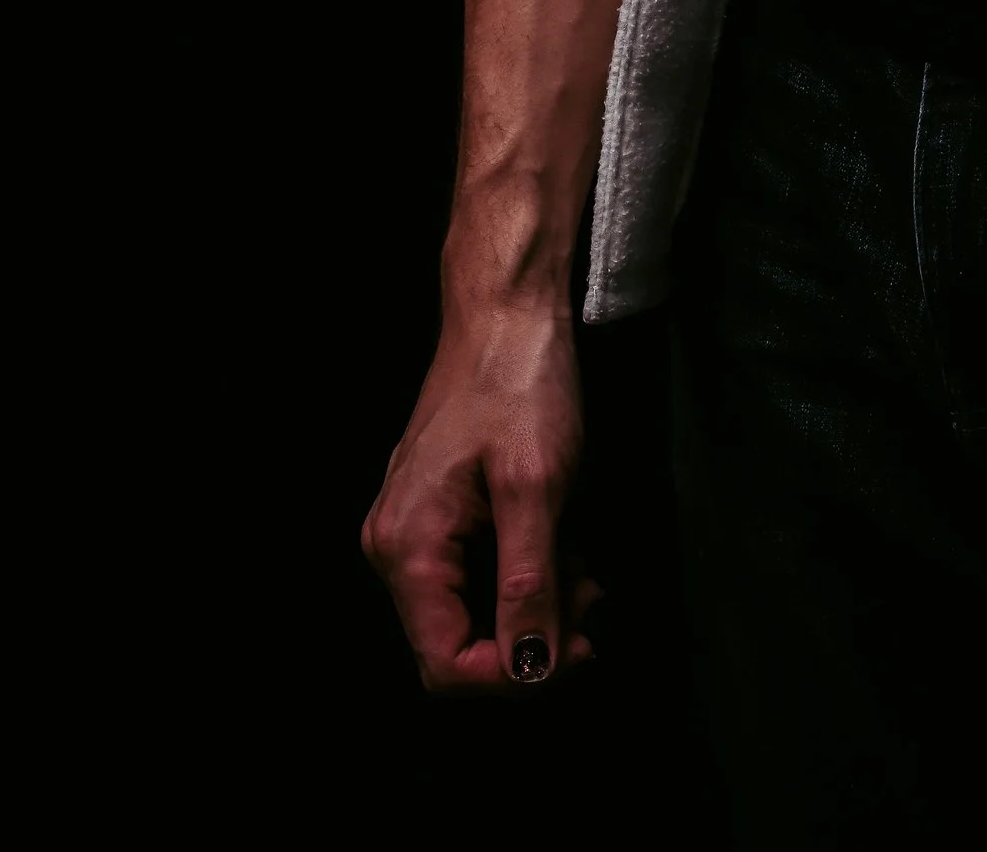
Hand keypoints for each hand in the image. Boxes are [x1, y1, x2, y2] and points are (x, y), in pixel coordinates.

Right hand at [362, 297, 598, 693]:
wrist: (507, 310)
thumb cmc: (519, 379)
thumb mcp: (537, 487)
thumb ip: (531, 585)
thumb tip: (531, 667)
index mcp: (406, 547)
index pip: (444, 664)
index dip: (511, 676)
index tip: (573, 650)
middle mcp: (396, 546)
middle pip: (457, 643)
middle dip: (531, 637)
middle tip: (590, 604)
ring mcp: (414, 528)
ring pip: (473, 608)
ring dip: (535, 604)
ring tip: (585, 570)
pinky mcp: (437, 512)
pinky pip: (477, 572)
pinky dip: (525, 573)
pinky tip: (564, 548)